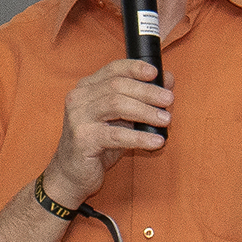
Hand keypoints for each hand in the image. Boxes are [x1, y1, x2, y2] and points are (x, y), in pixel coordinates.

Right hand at [43, 57, 170, 204]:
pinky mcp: (82, 139)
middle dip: (147, 92)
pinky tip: (155, 141)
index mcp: (86, 88)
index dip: (134, 68)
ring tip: (165, 120)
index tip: (155, 73)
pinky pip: (116, 135)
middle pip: (117, 86)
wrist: (72, 173)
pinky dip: (139, 137)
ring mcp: (78, 118)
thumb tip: (168, 79)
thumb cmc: (98, 143)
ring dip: (145, 111)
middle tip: (168, 100)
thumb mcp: (121, 118)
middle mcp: (78, 99)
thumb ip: (141, 98)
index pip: (112, 69)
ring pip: (116, 105)